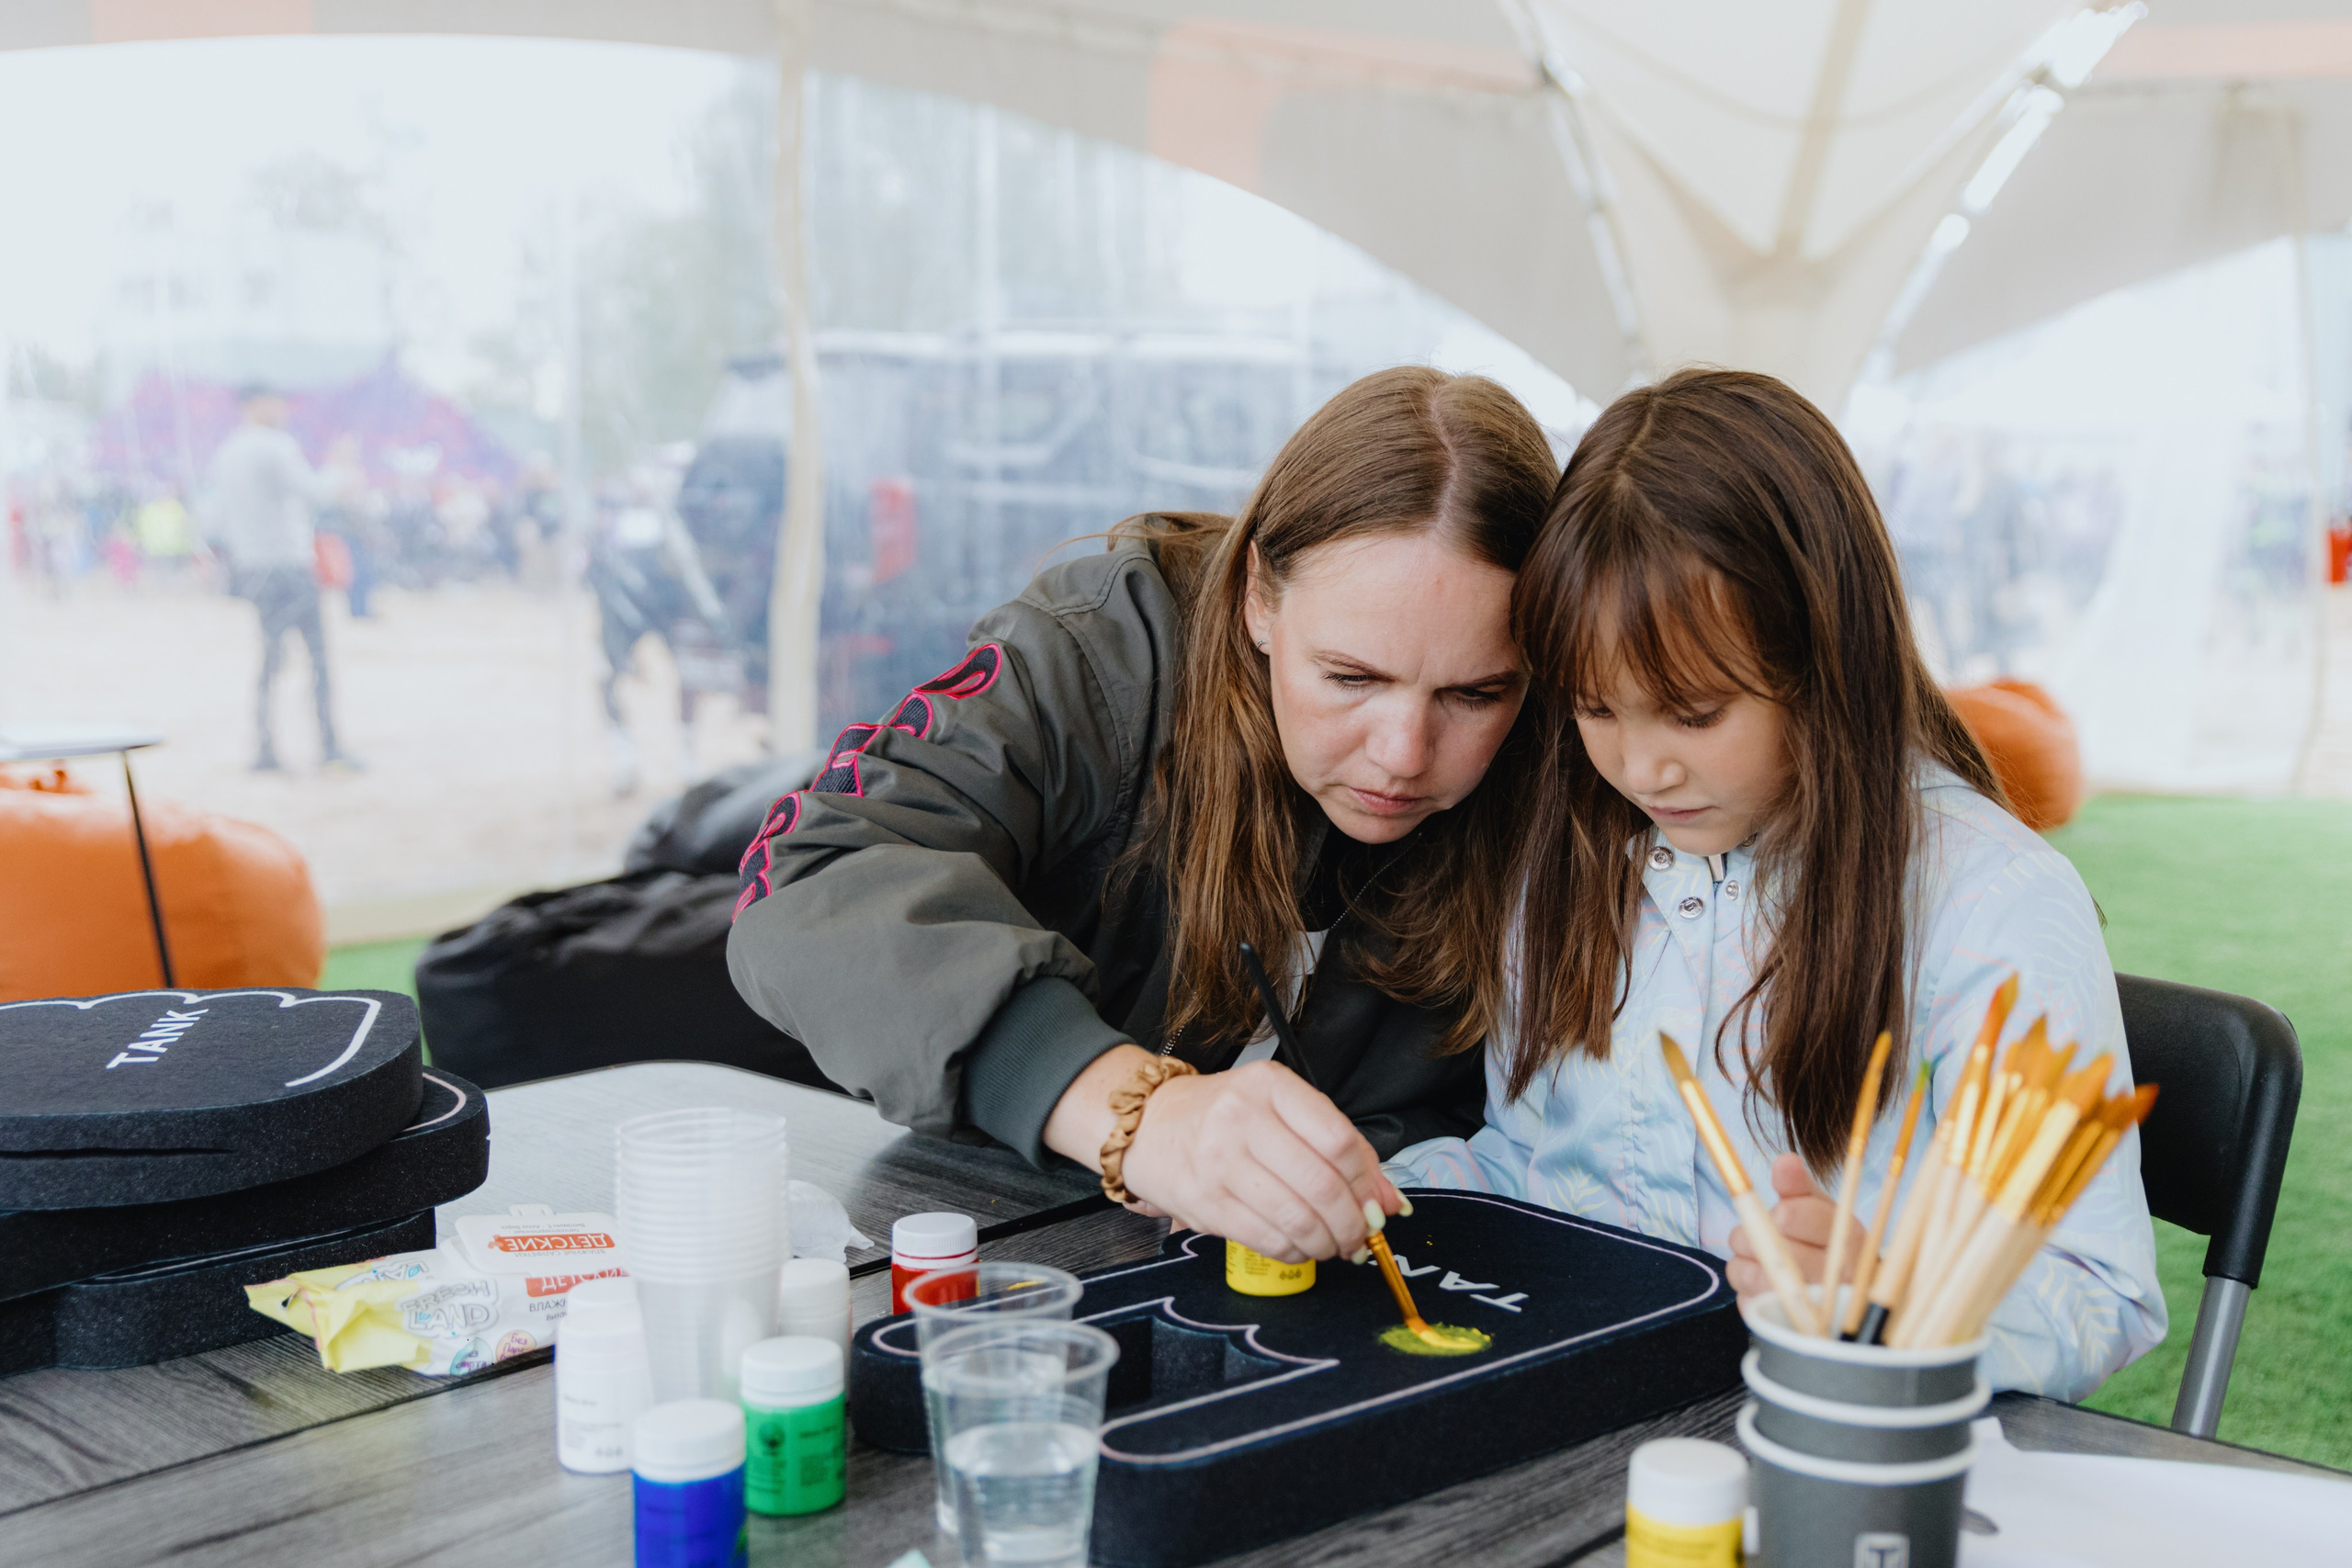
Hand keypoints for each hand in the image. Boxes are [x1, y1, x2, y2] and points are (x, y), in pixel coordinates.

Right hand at [1044, 1047, 1397, 1261]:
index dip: (1367, 1182)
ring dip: (1329, 1243)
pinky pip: (1269, 1240)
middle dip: (1354, 1222)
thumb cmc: (1222, 1116)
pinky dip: (1297, 1252)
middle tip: (1360, 1234)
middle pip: (1323, 1184)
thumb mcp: (1280, 1109)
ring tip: (1334, 1244)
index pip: (1340, 1140)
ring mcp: (1220, 1162)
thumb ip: (1338, 1147)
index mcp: (1270, 1086)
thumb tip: (1390, 1200)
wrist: (1147, 1126)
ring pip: (1299, 1218)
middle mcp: (1243, 1118)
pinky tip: (1301, 1246)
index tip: (1375, 1202)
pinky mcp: (1206, 1202)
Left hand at [1727, 1153, 1866, 1303]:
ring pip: (1754, 1277)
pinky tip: (1761, 1286)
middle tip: (1754, 1236)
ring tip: (1755, 1259)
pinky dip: (1746, 1292)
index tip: (1781, 1215)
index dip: (1781, 1215)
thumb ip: (1799, 1187)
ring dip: (1743, 1264)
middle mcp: (1836, 1276)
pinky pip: (1749, 1305)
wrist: (1850, 1298)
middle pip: (1771, 1250)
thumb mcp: (1821, 1210)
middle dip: (1751, 1237)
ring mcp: (1816, 1308)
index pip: (1795, 1217)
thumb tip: (1784, 1161)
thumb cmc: (1829, 1244)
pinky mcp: (1790, 1327)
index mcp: (1846, 1237)